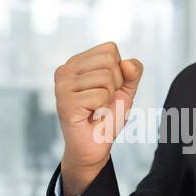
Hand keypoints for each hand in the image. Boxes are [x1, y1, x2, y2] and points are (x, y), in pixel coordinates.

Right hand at [54, 42, 142, 194]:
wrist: (95, 146)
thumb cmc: (107, 117)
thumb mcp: (126, 89)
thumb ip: (133, 71)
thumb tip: (126, 64)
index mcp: (76, 62)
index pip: (110, 49)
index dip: (118, 71)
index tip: (107, 89)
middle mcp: (65, 70)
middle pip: (109, 61)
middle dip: (115, 85)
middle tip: (102, 101)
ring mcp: (62, 85)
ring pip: (106, 78)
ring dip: (108, 99)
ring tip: (95, 109)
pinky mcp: (65, 102)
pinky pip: (100, 95)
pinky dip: (102, 109)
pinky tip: (91, 117)